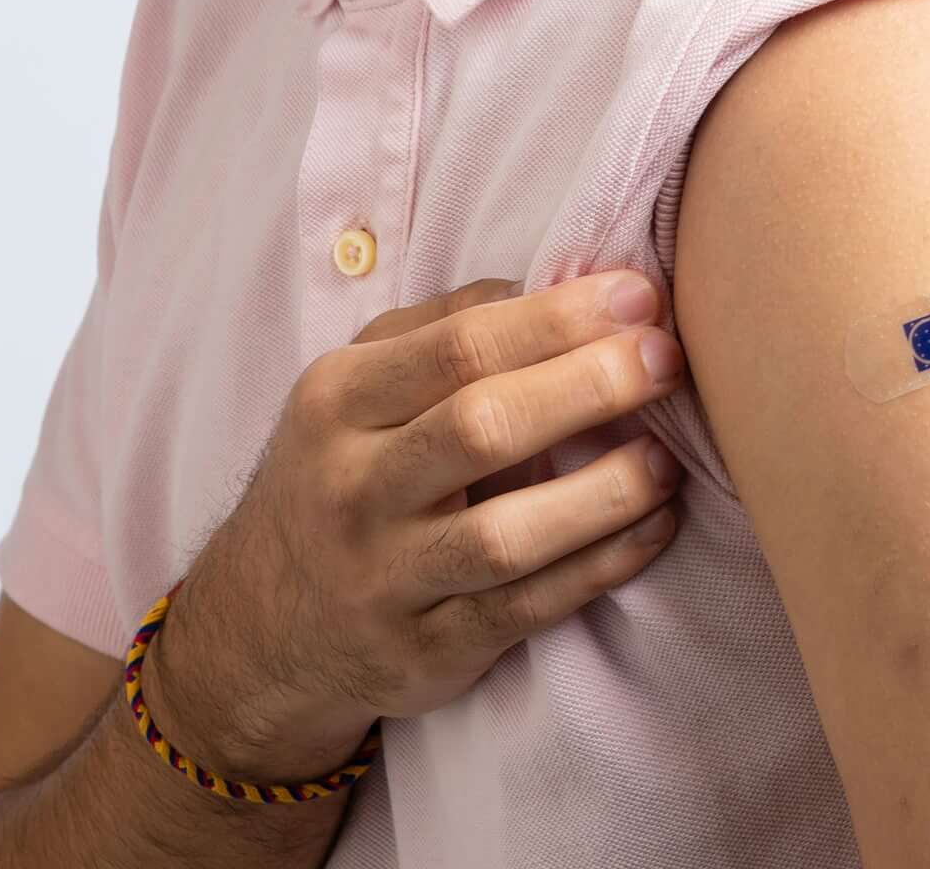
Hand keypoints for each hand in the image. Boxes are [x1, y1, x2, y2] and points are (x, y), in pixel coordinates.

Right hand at [145, 270, 688, 778]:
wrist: (262, 627)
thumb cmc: (341, 475)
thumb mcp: (355, 388)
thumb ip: (445, 327)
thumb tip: (561, 279)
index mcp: (337, 401)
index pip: (458, 347)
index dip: (558, 318)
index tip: (640, 297)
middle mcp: (353, 489)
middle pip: (482, 427)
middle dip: (589, 386)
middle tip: (668, 359)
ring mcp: (387, 579)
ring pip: (506, 535)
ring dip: (603, 492)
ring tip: (666, 458)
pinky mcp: (426, 651)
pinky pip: (527, 609)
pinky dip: (601, 567)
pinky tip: (654, 527)